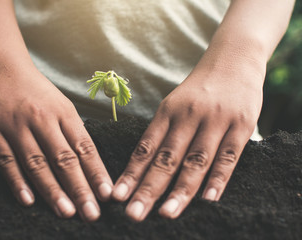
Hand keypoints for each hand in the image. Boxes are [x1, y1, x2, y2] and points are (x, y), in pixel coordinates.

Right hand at [0, 65, 111, 221]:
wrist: (2, 69)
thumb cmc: (39, 92)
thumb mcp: (63, 105)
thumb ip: (75, 132)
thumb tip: (90, 164)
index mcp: (64, 113)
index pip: (84, 147)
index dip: (96, 172)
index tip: (107, 194)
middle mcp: (41, 119)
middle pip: (63, 159)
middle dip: (79, 188)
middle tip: (91, 213)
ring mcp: (16, 127)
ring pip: (37, 163)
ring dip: (52, 190)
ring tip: (67, 211)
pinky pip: (6, 161)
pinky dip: (17, 182)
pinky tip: (29, 200)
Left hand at [111, 59, 263, 220]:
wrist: (233, 58)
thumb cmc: (198, 89)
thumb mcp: (173, 104)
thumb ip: (162, 131)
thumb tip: (142, 165)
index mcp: (167, 112)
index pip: (145, 148)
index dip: (131, 173)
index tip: (117, 196)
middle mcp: (188, 116)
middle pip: (166, 158)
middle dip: (148, 188)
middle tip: (133, 214)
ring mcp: (215, 120)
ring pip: (195, 160)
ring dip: (181, 189)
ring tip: (166, 213)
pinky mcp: (241, 125)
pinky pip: (229, 155)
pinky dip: (219, 178)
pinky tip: (208, 198)